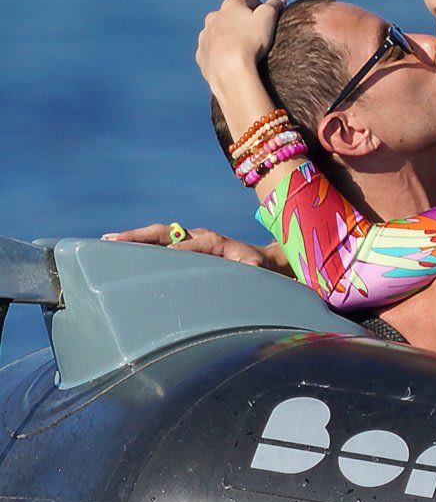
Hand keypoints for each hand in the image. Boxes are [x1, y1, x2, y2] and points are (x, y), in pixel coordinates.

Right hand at [102, 224, 286, 271]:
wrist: (263, 261)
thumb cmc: (259, 267)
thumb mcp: (257, 269)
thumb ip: (250, 268)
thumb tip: (243, 269)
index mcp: (214, 241)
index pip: (189, 244)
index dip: (176, 250)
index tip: (158, 256)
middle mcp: (197, 236)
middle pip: (164, 232)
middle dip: (139, 236)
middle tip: (112, 239)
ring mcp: (188, 240)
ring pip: (157, 236)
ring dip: (134, 239)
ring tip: (107, 241)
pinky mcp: (184, 247)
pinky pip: (158, 244)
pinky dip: (140, 246)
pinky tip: (120, 252)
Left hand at [195, 0, 286, 90]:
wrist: (229, 70)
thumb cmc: (250, 41)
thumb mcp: (268, 19)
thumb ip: (274, 5)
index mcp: (231, 5)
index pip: (250, 0)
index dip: (261, 9)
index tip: (268, 21)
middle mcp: (214, 16)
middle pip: (231, 15)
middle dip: (241, 22)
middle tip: (255, 36)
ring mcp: (205, 36)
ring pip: (218, 32)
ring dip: (228, 37)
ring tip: (243, 50)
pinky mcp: (202, 54)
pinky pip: (211, 51)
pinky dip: (219, 53)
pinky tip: (230, 62)